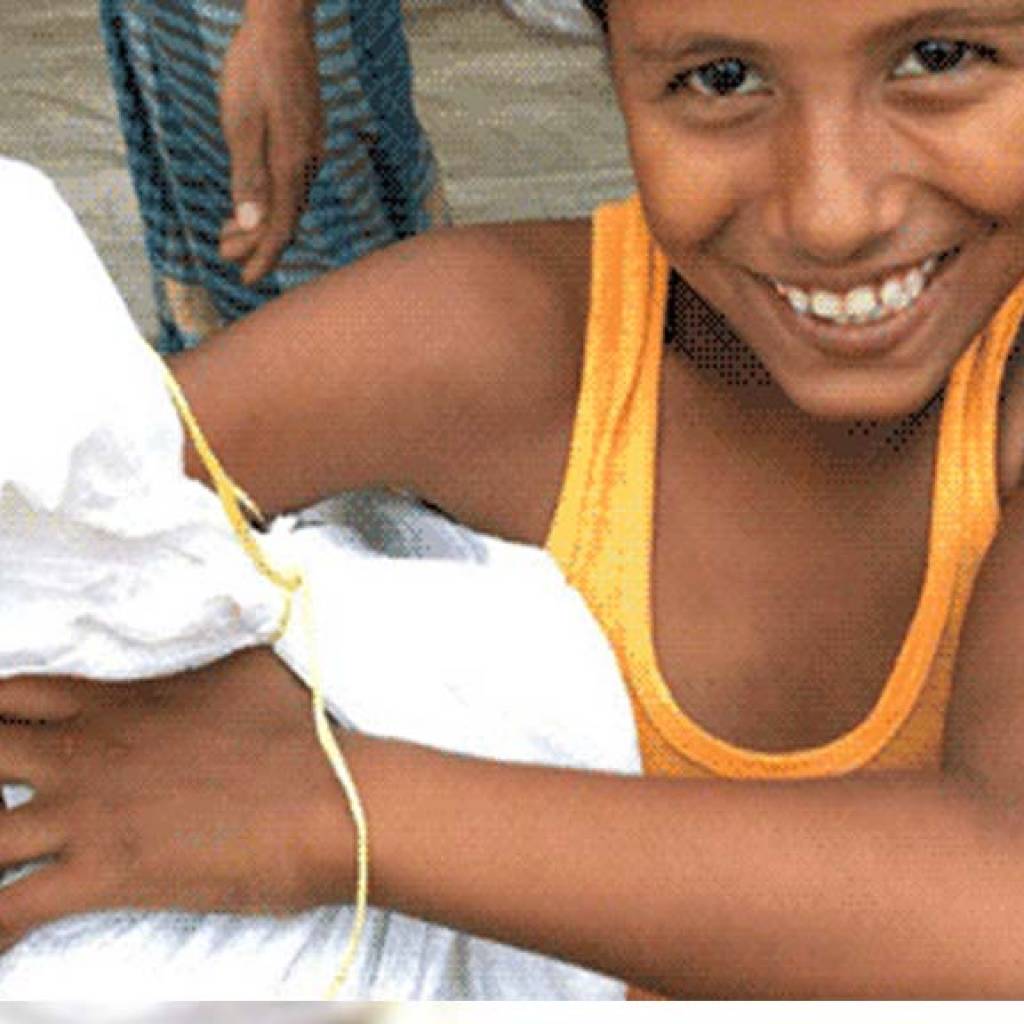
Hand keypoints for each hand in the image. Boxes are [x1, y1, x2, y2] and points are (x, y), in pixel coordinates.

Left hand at [0, 648, 351, 947]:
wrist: (333, 797)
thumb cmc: (300, 731)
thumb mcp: (247, 669)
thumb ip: (201, 666)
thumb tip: (212, 656)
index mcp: (114, 702)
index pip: (9, 696)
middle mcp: (85, 752)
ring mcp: (88, 813)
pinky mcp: (104, 874)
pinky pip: (8, 910)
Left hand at [218, 10, 323, 284]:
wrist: (283, 27)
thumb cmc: (255, 70)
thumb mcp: (241, 123)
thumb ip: (247, 177)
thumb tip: (251, 224)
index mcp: (291, 165)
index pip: (279, 227)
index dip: (262, 257)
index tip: (245, 281)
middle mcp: (307, 164)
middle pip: (285, 220)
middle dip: (255, 244)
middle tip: (225, 257)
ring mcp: (310, 151)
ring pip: (287, 201)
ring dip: (259, 222)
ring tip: (228, 232)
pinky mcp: (306, 138)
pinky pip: (291, 183)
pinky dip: (269, 199)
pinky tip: (252, 197)